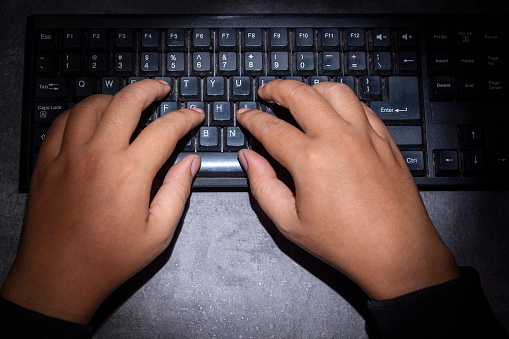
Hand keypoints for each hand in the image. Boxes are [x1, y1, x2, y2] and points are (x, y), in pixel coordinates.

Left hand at [0, 80, 203, 323]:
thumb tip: (190, 161)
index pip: (165, 129)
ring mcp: (67, 154)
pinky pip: (61, 122)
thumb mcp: (158, 233)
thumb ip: (177, 192)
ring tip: (127, 102)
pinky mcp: (45, 161)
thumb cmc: (111, 259)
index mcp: (130, 172)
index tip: (194, 115)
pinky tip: (90, 119)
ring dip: (114, 98)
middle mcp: (98, 154)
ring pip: (90, 106)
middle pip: (125, 102)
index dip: (185, 118)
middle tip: (162, 88)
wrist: (57, 277)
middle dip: (149, 89)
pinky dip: (80, 113)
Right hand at [236, 80, 459, 299]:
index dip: (251, 119)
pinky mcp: (384, 140)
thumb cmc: (344, 243)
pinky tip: (335, 111)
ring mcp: (365, 136)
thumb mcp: (289, 223)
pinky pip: (362, 106)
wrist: (396, 252)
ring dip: (312, 88)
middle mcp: (338, 139)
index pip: (270, 127)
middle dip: (277, 89)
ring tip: (301, 96)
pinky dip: (343, 102)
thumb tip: (249, 158)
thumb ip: (262, 185)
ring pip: (335, 91)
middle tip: (266, 92)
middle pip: (301, 95)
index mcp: (310, 160)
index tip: (244, 115)